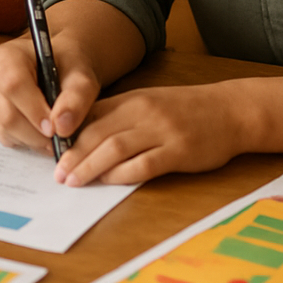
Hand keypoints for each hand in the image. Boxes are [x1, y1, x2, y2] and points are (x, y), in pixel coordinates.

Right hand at [0, 33, 103, 155]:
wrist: (61, 67)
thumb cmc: (69, 67)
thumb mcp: (81, 78)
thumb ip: (76, 99)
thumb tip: (62, 127)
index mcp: (9, 55)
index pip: (14, 85)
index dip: (34, 110)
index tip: (55, 128)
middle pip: (7, 114)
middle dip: (37, 133)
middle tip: (60, 137)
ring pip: (5, 129)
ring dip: (33, 139)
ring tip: (54, 135)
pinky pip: (5, 136)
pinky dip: (26, 141)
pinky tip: (42, 132)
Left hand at [53, 82, 251, 185]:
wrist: (231, 110)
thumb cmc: (187, 109)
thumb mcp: (149, 102)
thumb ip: (119, 115)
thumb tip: (83, 133)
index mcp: (131, 100)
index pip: (90, 115)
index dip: (68, 134)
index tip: (51, 150)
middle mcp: (143, 112)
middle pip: (97, 133)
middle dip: (72, 154)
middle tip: (56, 173)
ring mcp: (161, 131)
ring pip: (115, 148)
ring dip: (89, 166)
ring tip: (72, 180)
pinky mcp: (178, 151)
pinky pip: (144, 164)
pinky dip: (122, 174)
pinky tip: (108, 182)